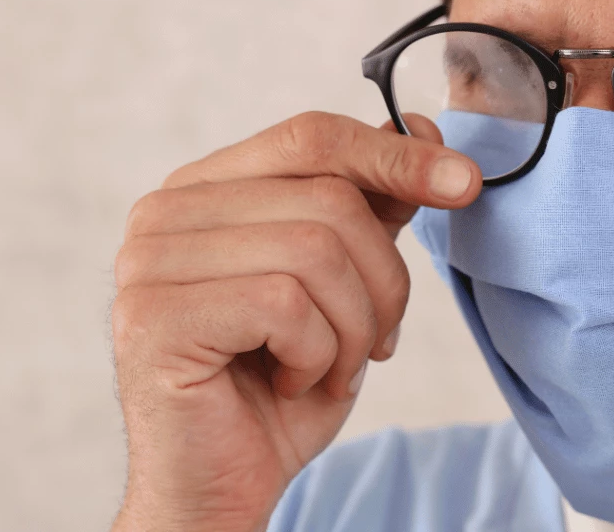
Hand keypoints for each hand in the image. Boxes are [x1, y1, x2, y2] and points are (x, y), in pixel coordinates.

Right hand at [110, 112, 479, 531]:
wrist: (224, 484)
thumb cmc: (281, 382)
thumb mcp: (345, 285)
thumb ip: (370, 207)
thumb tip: (420, 129)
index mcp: (206, 190)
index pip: (311, 138)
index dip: (394, 155)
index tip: (463, 183)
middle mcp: (166, 212)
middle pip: (328, 197)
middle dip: (382, 280)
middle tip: (378, 340)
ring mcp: (149, 262)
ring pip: (316, 250)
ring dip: (355, 326)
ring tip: (335, 367)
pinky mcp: (154, 316)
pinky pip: (285, 304)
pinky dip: (319, 355)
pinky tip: (295, 382)